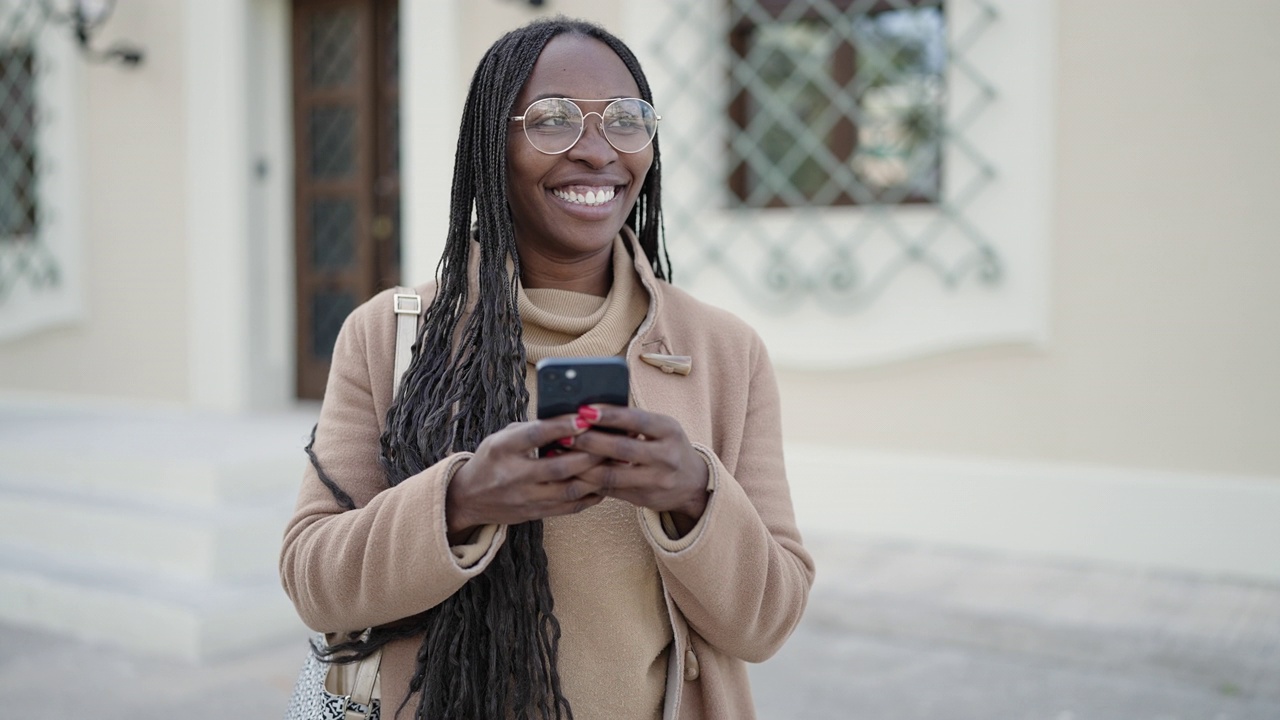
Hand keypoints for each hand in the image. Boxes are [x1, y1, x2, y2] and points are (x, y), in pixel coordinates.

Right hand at [446, 415, 606, 541]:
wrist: (468, 498)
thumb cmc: (491, 459)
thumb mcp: (502, 438)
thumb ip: (532, 429)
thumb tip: (571, 418)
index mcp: (502, 449)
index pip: (535, 435)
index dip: (561, 426)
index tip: (585, 418)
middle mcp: (513, 476)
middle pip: (559, 466)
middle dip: (590, 454)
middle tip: (612, 441)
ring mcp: (525, 498)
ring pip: (569, 490)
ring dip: (595, 476)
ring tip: (614, 463)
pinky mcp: (535, 514)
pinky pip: (570, 507)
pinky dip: (590, 496)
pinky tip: (604, 483)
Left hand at [568, 405, 709, 534]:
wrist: (693, 484)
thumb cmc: (669, 447)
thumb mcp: (662, 429)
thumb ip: (634, 422)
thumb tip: (590, 412)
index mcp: (669, 431)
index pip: (637, 420)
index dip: (609, 415)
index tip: (584, 409)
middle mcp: (666, 456)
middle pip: (622, 449)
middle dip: (590, 441)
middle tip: (565, 434)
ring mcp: (656, 480)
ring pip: (612, 474)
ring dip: (582, 465)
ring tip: (561, 455)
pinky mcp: (643, 498)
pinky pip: (610, 490)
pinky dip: (588, 481)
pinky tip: (570, 473)